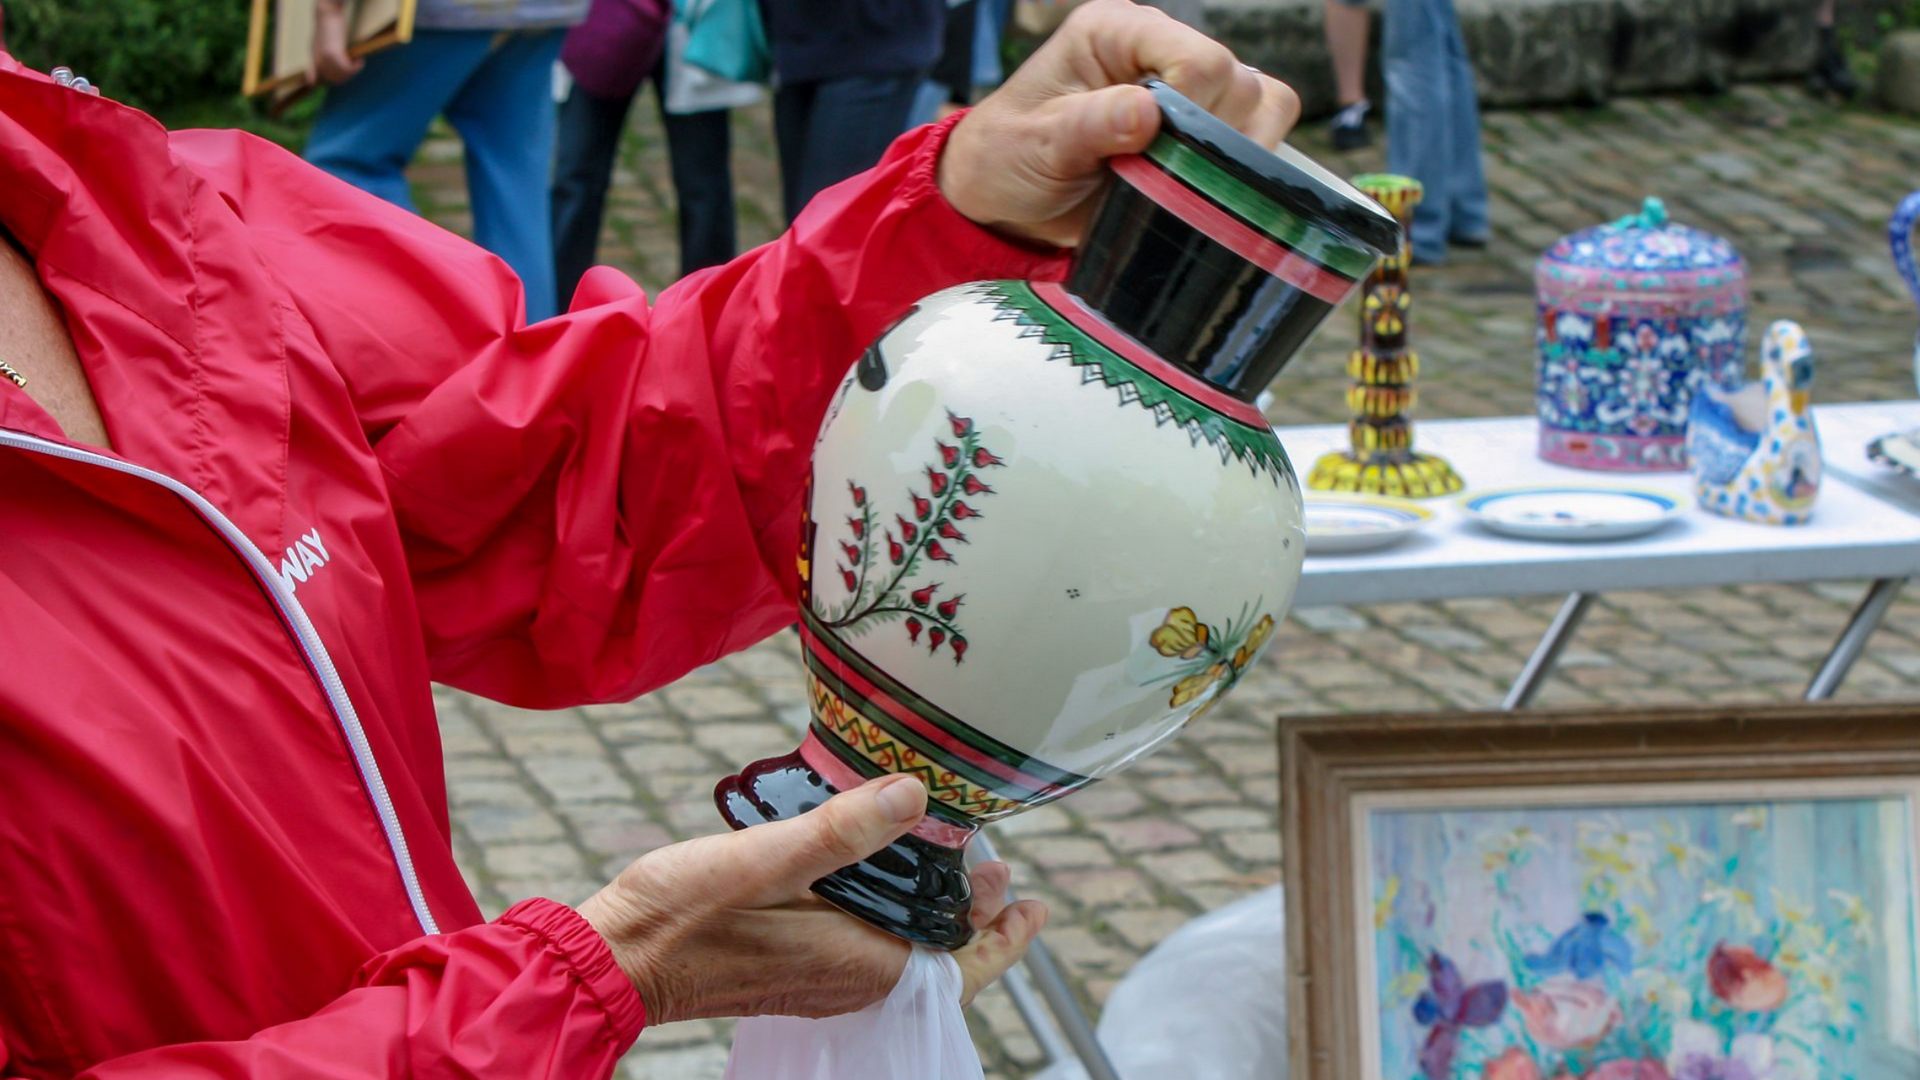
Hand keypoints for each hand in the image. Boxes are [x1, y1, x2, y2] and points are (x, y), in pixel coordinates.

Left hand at [310, 0, 363, 85]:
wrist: (328, 12)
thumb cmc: (329, 23)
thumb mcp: (323, 40)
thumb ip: (323, 53)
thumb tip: (329, 63)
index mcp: (314, 55)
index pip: (312, 74)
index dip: (316, 79)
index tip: (316, 83)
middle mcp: (317, 59)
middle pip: (333, 78)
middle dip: (346, 76)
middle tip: (354, 67)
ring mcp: (324, 57)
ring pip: (341, 75)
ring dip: (353, 72)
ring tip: (358, 63)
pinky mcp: (333, 54)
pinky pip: (347, 68)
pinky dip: (356, 67)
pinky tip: (360, 61)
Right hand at [577, 775, 1047, 1022]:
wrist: (617, 959)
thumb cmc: (684, 913)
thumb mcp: (767, 859)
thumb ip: (843, 831)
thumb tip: (914, 796)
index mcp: (862, 962)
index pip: (961, 961)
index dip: (1003, 930)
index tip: (1031, 898)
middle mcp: (850, 979)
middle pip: (938, 957)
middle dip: (973, 915)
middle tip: (999, 870)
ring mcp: (821, 978)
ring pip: (901, 951)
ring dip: (929, 912)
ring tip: (950, 866)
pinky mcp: (793, 968)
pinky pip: (864, 947)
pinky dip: (888, 915)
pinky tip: (874, 876)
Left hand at [939, 0, 1302, 247]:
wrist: (1006, 197)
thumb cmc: (1009, 158)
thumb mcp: (1037, 144)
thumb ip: (1089, 126)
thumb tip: (1147, 113)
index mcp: (1116, 31)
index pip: (1196, 58)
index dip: (1192, 112)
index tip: (1155, 155)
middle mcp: (1158, 48)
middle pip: (1236, 83)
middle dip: (1207, 141)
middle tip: (1157, 176)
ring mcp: (1187, 86)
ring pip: (1261, 104)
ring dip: (1230, 156)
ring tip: (1176, 183)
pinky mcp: (1204, 124)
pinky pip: (1261, 131)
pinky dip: (1246, 164)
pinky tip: (1202, 187)